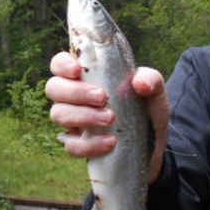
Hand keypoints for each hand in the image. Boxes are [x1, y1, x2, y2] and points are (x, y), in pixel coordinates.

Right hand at [46, 51, 169, 182]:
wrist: (155, 144)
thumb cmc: (147, 109)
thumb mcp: (154, 91)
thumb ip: (150, 79)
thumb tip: (140, 82)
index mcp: (87, 76)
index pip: (60, 63)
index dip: (62, 64)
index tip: (77, 70)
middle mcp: (74, 96)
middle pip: (54, 88)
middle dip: (76, 92)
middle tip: (103, 98)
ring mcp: (74, 121)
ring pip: (58, 115)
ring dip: (83, 116)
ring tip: (110, 119)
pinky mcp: (80, 144)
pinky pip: (71, 145)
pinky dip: (89, 144)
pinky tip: (110, 142)